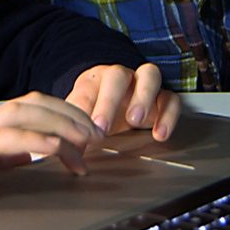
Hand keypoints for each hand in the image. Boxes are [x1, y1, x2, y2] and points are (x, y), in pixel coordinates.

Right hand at [0, 91, 103, 205]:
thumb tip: (27, 154)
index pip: (33, 106)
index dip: (65, 115)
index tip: (89, 136)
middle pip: (36, 102)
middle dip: (72, 114)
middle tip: (98, 135)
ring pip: (25, 113)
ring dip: (61, 123)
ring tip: (86, 141)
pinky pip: (5, 139)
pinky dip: (34, 139)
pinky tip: (54, 149)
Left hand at [65, 62, 179, 139]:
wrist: (114, 103)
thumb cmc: (95, 110)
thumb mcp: (79, 120)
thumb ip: (69, 134)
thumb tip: (57, 154)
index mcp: (94, 81)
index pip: (90, 88)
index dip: (89, 107)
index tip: (88, 129)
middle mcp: (120, 77)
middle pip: (117, 76)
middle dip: (110, 100)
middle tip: (104, 127)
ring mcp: (143, 84)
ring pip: (150, 75)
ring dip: (143, 97)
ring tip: (136, 121)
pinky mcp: (163, 97)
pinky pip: (171, 99)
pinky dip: (168, 115)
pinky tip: (160, 134)